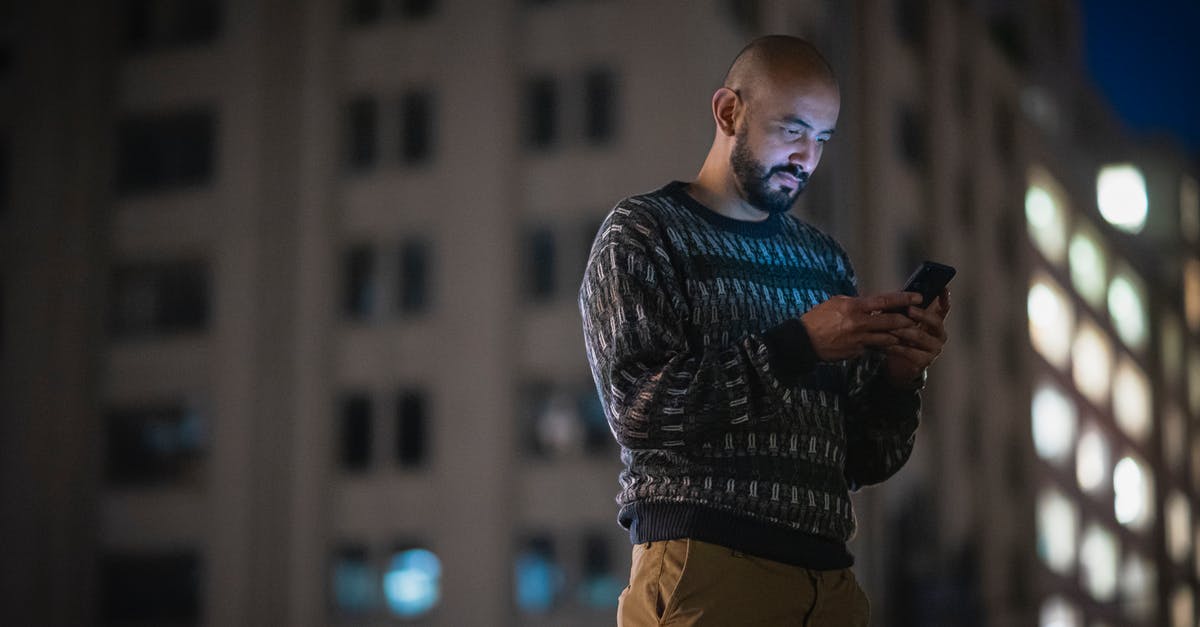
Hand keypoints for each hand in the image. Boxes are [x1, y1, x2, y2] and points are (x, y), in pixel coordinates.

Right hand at [801, 292, 920, 361]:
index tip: (918, 297)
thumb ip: (856, 302)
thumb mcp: (836, 302)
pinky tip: (887, 344)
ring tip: (906, 334)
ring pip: (887, 338)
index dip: (904, 299)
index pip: (885, 301)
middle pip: (891, 322)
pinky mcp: (856, 352)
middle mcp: (858, 323)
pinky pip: (874, 348)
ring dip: (898, 336)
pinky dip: (881, 346)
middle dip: (907, 321)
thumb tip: (873, 302)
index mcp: (854, 307)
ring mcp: (858, 340)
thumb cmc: (818, 318)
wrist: (804, 341)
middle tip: (916, 319)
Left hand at [884, 289, 950, 386]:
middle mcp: (939, 334)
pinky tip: (885, 344)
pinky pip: (909, 352)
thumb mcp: (903, 322)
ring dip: (904, 331)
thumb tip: (895, 295)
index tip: (943, 288)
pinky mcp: (924, 361)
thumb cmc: (901, 337)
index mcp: (935, 321)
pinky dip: (896, 347)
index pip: (944, 307)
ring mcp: (934, 348)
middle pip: (935, 321)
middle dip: (921, 314)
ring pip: (920, 336)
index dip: (945, 298)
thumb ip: (903, 310)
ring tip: (891, 327)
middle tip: (909, 309)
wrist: (899, 365)